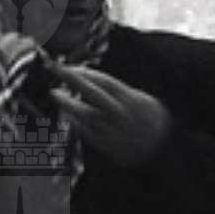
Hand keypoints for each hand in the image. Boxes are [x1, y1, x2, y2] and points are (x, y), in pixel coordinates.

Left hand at [50, 64, 172, 168]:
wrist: (161, 147)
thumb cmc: (149, 118)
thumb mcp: (139, 99)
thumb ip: (117, 91)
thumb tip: (93, 81)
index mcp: (129, 98)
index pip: (102, 80)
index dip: (83, 71)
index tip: (68, 65)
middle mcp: (118, 112)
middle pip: (90, 92)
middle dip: (70, 78)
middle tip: (53, 68)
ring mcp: (110, 129)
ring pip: (83, 113)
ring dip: (67, 102)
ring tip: (55, 93)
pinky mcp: (105, 143)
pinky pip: (85, 130)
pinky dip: (75, 120)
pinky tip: (69, 114)